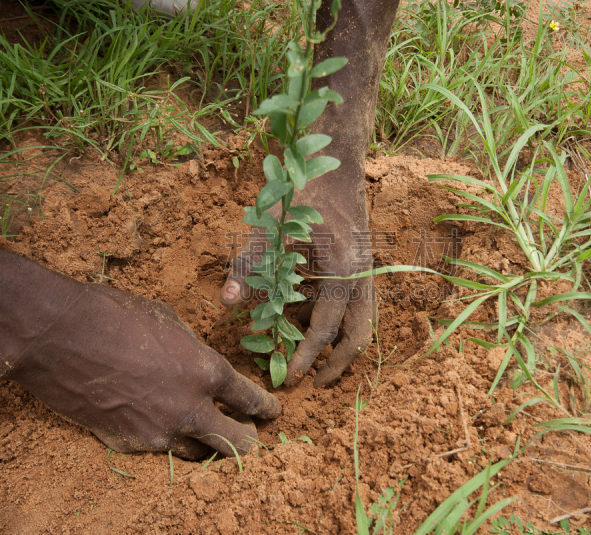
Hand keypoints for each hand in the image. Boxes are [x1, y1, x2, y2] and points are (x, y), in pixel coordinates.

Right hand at [10, 284, 281, 458]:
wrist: (54, 335)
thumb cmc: (112, 314)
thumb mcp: (167, 320)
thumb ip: (192, 349)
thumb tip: (200, 361)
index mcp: (206, 371)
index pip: (251, 399)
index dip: (267, 408)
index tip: (272, 411)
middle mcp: (189, 408)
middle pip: (238, 441)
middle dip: (249, 438)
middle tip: (251, 433)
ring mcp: (158, 432)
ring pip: (200, 453)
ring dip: (209, 444)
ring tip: (210, 435)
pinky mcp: (127, 444)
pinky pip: (160, 450)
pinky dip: (168, 441)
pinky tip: (164, 427)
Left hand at [221, 190, 375, 387]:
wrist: (336, 157)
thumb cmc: (303, 191)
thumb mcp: (270, 228)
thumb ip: (248, 265)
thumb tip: (225, 302)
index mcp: (342, 272)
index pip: (326, 329)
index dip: (308, 356)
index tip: (292, 377)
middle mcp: (361, 277)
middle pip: (359, 336)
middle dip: (339, 364)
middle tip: (316, 384)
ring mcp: (365, 271)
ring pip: (361, 322)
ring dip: (339, 344)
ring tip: (312, 359)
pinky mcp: (360, 264)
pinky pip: (354, 304)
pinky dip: (336, 320)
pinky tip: (308, 320)